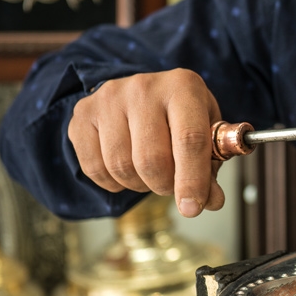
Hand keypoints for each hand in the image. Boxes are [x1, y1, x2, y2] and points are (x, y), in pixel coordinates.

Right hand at [68, 69, 224, 216]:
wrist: (145, 93)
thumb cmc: (181, 116)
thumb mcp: (206, 132)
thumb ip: (210, 167)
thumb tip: (212, 201)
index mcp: (183, 87)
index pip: (189, 139)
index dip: (192, 180)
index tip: (192, 208)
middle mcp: (144, 87)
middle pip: (151, 159)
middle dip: (165, 185)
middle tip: (172, 186)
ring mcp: (109, 98)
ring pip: (121, 167)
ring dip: (140, 185)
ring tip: (151, 174)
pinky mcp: (83, 113)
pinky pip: (94, 168)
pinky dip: (113, 183)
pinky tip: (127, 170)